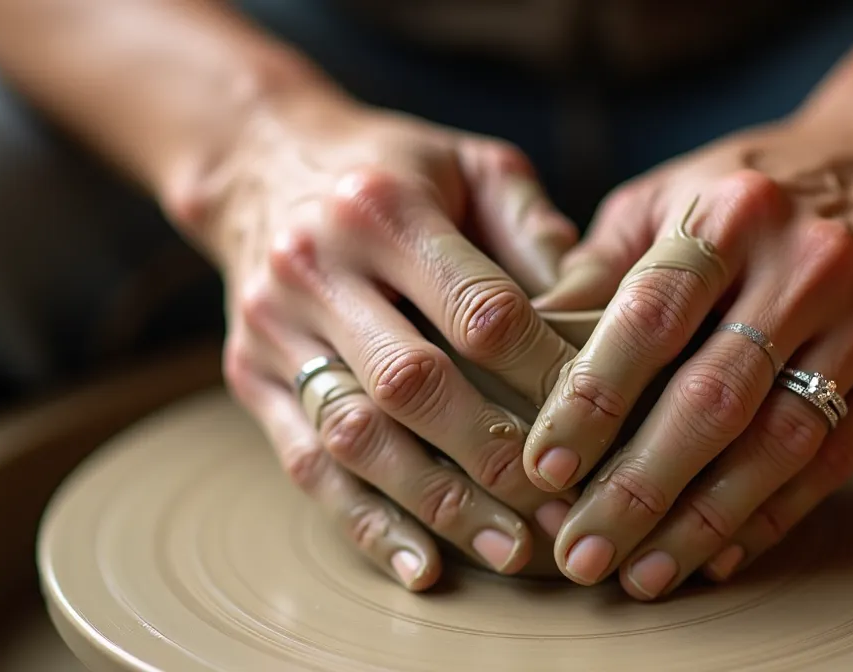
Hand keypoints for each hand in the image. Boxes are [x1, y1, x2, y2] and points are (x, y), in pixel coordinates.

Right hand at [170, 89, 581, 590]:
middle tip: (564, 509)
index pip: (476, 308)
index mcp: (384, 208)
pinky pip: (307, 464)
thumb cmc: (398, 170)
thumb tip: (603, 315)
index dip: (542, 373)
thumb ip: (536, 231)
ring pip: (356, 436)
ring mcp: (273, 329)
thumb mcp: (472, 164)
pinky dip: (368, 523)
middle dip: (495, 454)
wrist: (260, 162)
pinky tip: (425, 567)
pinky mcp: (249, 377)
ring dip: (439, 503)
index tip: (599, 425)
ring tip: (512, 550)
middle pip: (412, 382)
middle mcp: (316, 269)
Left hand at [525, 103, 852, 597]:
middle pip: (715, 396)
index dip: (593, 399)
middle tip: (581, 550)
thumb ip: (597, 273)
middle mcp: (809, 263)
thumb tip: (513, 353)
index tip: (544, 469)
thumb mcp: (664, 198)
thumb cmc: (749, 191)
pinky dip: (769, 516)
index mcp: (733, 212)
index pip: (652, 317)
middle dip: (639, 487)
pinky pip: (832, 461)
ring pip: (778, 443)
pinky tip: (714, 556)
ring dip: (701, 522)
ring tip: (638, 574)